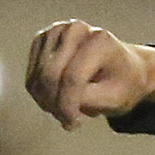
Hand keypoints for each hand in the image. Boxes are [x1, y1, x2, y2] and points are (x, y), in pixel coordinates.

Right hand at [23, 19, 154, 127]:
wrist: (122, 68)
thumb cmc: (121, 84)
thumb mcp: (114, 98)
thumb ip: (88, 99)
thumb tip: (59, 101)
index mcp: (100, 40)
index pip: (73, 78)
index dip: (67, 106)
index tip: (72, 125)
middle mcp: (75, 29)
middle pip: (50, 75)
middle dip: (55, 105)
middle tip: (67, 121)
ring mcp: (56, 31)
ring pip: (38, 77)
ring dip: (48, 101)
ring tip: (67, 109)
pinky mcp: (42, 39)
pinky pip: (32, 75)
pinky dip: (41, 93)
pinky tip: (59, 97)